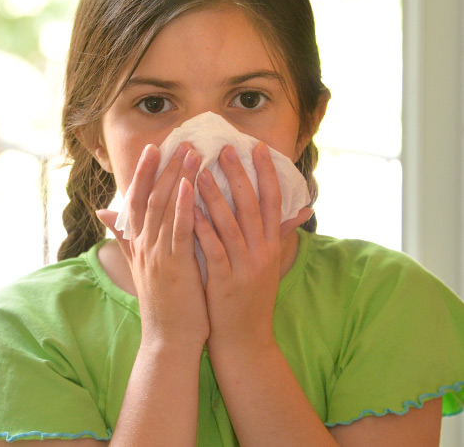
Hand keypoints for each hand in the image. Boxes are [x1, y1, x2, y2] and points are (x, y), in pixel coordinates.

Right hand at [97, 143, 208, 349]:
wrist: (168, 339)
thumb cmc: (162, 301)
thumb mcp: (139, 266)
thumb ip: (124, 237)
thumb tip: (103, 212)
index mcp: (138, 244)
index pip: (137, 200)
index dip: (143, 173)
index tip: (153, 148)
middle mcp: (143, 245)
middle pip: (150, 197)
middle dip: (163, 167)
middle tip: (179, 140)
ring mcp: (156, 255)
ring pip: (163, 208)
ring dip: (176, 178)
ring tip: (190, 152)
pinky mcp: (173, 267)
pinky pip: (177, 231)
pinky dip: (182, 207)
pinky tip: (190, 185)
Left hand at [194, 141, 312, 351]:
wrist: (246, 341)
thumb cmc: (253, 299)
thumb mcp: (270, 266)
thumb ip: (280, 235)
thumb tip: (301, 211)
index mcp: (272, 246)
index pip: (273, 202)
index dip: (267, 174)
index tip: (259, 148)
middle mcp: (262, 252)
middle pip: (252, 206)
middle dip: (238, 175)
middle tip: (224, 149)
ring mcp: (244, 266)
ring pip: (230, 224)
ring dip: (215, 195)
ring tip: (199, 171)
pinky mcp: (224, 281)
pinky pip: (212, 248)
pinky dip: (201, 227)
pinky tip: (189, 209)